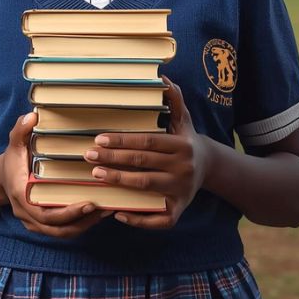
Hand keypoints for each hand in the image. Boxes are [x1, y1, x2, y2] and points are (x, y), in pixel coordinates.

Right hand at [2, 111, 112, 238]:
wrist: (2, 177)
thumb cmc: (13, 159)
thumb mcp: (15, 143)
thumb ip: (21, 129)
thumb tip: (32, 116)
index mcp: (22, 195)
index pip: (45, 213)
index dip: (68, 213)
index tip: (89, 203)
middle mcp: (27, 213)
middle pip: (56, 228)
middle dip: (80, 220)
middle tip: (102, 208)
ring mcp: (33, 222)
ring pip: (60, 233)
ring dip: (83, 225)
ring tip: (104, 212)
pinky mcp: (41, 224)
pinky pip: (61, 231)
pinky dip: (78, 225)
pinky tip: (95, 214)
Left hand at [82, 75, 210, 228]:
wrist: (209, 167)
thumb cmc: (187, 140)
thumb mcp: (183, 119)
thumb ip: (174, 99)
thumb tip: (163, 78)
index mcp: (182, 145)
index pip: (148, 142)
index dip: (123, 140)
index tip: (100, 139)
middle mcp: (182, 168)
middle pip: (142, 163)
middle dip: (113, 159)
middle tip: (89, 155)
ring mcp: (181, 191)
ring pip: (145, 187)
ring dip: (119, 181)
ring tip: (96, 174)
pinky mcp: (179, 210)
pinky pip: (158, 219)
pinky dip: (138, 219)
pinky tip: (118, 211)